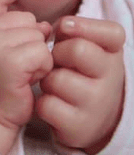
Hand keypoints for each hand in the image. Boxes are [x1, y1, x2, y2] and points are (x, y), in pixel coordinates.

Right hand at [0, 0, 52, 154]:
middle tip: (14, 63)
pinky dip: (42, 68)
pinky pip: (43, 54)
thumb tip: (46, 26)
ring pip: (39, 38)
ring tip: (19, 73)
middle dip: (31, 41)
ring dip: (38, 57)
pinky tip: (25, 79)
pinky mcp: (11, 59)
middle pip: (29, 20)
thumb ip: (14, 29)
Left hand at [36, 16, 124, 154]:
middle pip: (77, 50)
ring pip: (57, 79)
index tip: (67, 28)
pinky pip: (47, 105)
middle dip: (57, 53)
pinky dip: (42, 104)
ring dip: (47, 81)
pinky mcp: (80, 128)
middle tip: (58, 62)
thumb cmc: (77, 70)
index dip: (83, 26)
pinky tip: (53, 104)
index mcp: (113, 53)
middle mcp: (113, 79)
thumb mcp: (81, 44)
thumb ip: (70, 29)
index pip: (112, 32)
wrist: (89, 117)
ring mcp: (98, 105)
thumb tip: (53, 27)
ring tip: (55, 85)